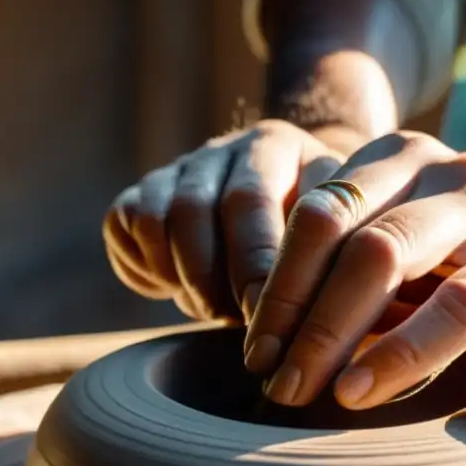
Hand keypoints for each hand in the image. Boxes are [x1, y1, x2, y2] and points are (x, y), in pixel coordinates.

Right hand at [103, 120, 350, 320]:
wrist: (282, 208)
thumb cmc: (319, 233)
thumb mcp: (337, 232)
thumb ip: (329, 255)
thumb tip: (317, 308)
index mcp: (275, 146)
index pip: (252, 199)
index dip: (252, 262)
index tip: (260, 315)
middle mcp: (224, 148)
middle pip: (195, 208)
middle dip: (209, 275)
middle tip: (228, 319)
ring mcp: (179, 169)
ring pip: (157, 220)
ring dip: (181, 276)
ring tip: (211, 309)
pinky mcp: (140, 193)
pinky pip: (128, 227)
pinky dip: (148, 267)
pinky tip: (180, 290)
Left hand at [243, 132, 465, 408]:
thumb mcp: (415, 267)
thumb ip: (355, 280)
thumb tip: (270, 342)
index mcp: (401, 160)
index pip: (313, 212)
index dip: (271, 282)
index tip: (250, 347)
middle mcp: (443, 168)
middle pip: (337, 231)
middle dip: (289, 311)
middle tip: (267, 377)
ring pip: (385, 256)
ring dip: (329, 332)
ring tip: (300, 390)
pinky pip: (460, 304)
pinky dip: (403, 350)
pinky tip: (363, 390)